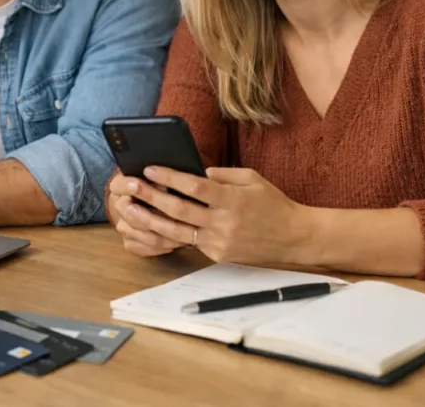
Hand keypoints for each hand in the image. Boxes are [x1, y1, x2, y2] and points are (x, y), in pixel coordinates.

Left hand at [119, 166, 312, 265]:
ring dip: (150, 219)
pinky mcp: (218, 256)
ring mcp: (220, 242)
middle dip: (151, 196)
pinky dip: (170, 232)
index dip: (170, 177)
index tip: (149, 168)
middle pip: (179, 209)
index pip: (194, 187)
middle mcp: (224, 222)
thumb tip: (195, 172)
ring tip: (130, 209)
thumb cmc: (272, 204)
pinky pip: (190, 242)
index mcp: (232, 199)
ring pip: (177, 231)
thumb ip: (223, 175)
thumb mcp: (252, 179)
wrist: (293, 238)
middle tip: (130, 186)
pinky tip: (153, 223)